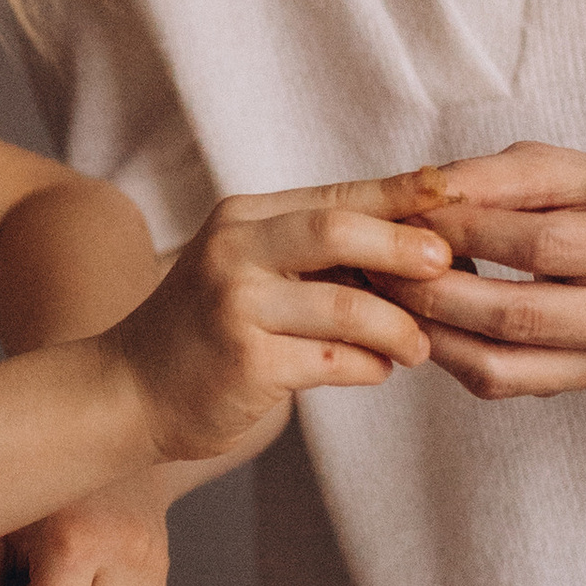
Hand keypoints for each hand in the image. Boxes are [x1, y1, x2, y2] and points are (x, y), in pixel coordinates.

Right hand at [111, 176, 450, 461]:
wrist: (126, 391)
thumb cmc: (205, 329)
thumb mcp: (246, 267)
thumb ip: (312, 252)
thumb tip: (417, 246)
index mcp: (243, 218)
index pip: (338, 195)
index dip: (403, 196)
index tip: (459, 198)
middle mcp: (235, 252)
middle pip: (340, 231)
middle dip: (406, 248)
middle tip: (450, 267)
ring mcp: (236, 307)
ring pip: (347, 305)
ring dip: (398, 327)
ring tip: (419, 345)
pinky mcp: (246, 364)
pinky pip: (334, 362)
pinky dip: (370, 367)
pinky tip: (379, 370)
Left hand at [372, 143, 585, 397]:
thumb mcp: (575, 170)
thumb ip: (500, 179)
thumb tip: (422, 194)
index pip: (540, 244)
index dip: (465, 231)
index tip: (406, 214)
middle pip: (516, 313)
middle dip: (433, 288)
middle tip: (377, 263)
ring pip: (501, 365)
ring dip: (430, 331)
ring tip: (386, 295)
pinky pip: (505, 383)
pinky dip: (451, 354)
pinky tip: (422, 321)